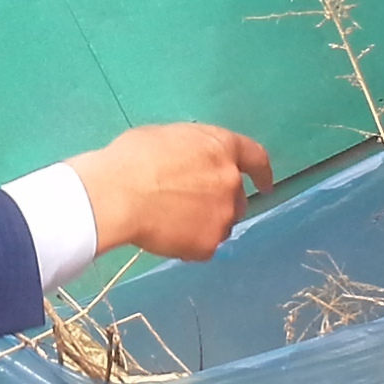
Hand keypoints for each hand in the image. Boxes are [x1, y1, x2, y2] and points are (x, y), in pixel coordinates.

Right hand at [65, 124, 274, 261]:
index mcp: (222, 148)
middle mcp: (231, 182)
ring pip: (221, 224)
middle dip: (222, 202)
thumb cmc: (133, 158)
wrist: (118, 195)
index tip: (265, 185)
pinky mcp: (209, 244)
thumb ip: (191, 151)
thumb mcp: (167, 137)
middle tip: (191, 206)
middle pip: (237, 197)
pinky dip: (189, 243)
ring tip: (171, 222)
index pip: (256, 157)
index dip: (262, 173)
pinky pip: (203, 246)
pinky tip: (164, 236)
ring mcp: (223, 215)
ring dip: (206, 223)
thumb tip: (189, 161)